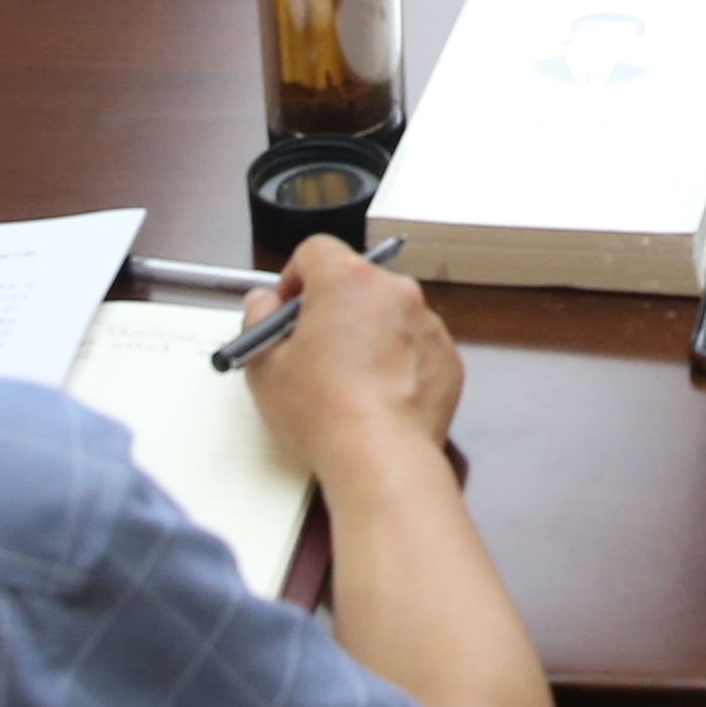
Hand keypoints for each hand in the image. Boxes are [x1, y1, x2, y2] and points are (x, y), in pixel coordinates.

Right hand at [237, 235, 463, 476]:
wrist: (381, 456)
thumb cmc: (321, 410)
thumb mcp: (265, 366)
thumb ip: (257, 320)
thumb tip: (263, 300)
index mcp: (347, 280)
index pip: (316, 250)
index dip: (295, 277)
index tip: (286, 310)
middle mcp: (394, 290)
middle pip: (356, 282)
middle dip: (332, 307)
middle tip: (313, 348)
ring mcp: (427, 323)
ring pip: (389, 314)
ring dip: (368, 334)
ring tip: (347, 381)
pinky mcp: (448, 357)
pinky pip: (415, 346)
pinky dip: (398, 362)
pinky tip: (378, 396)